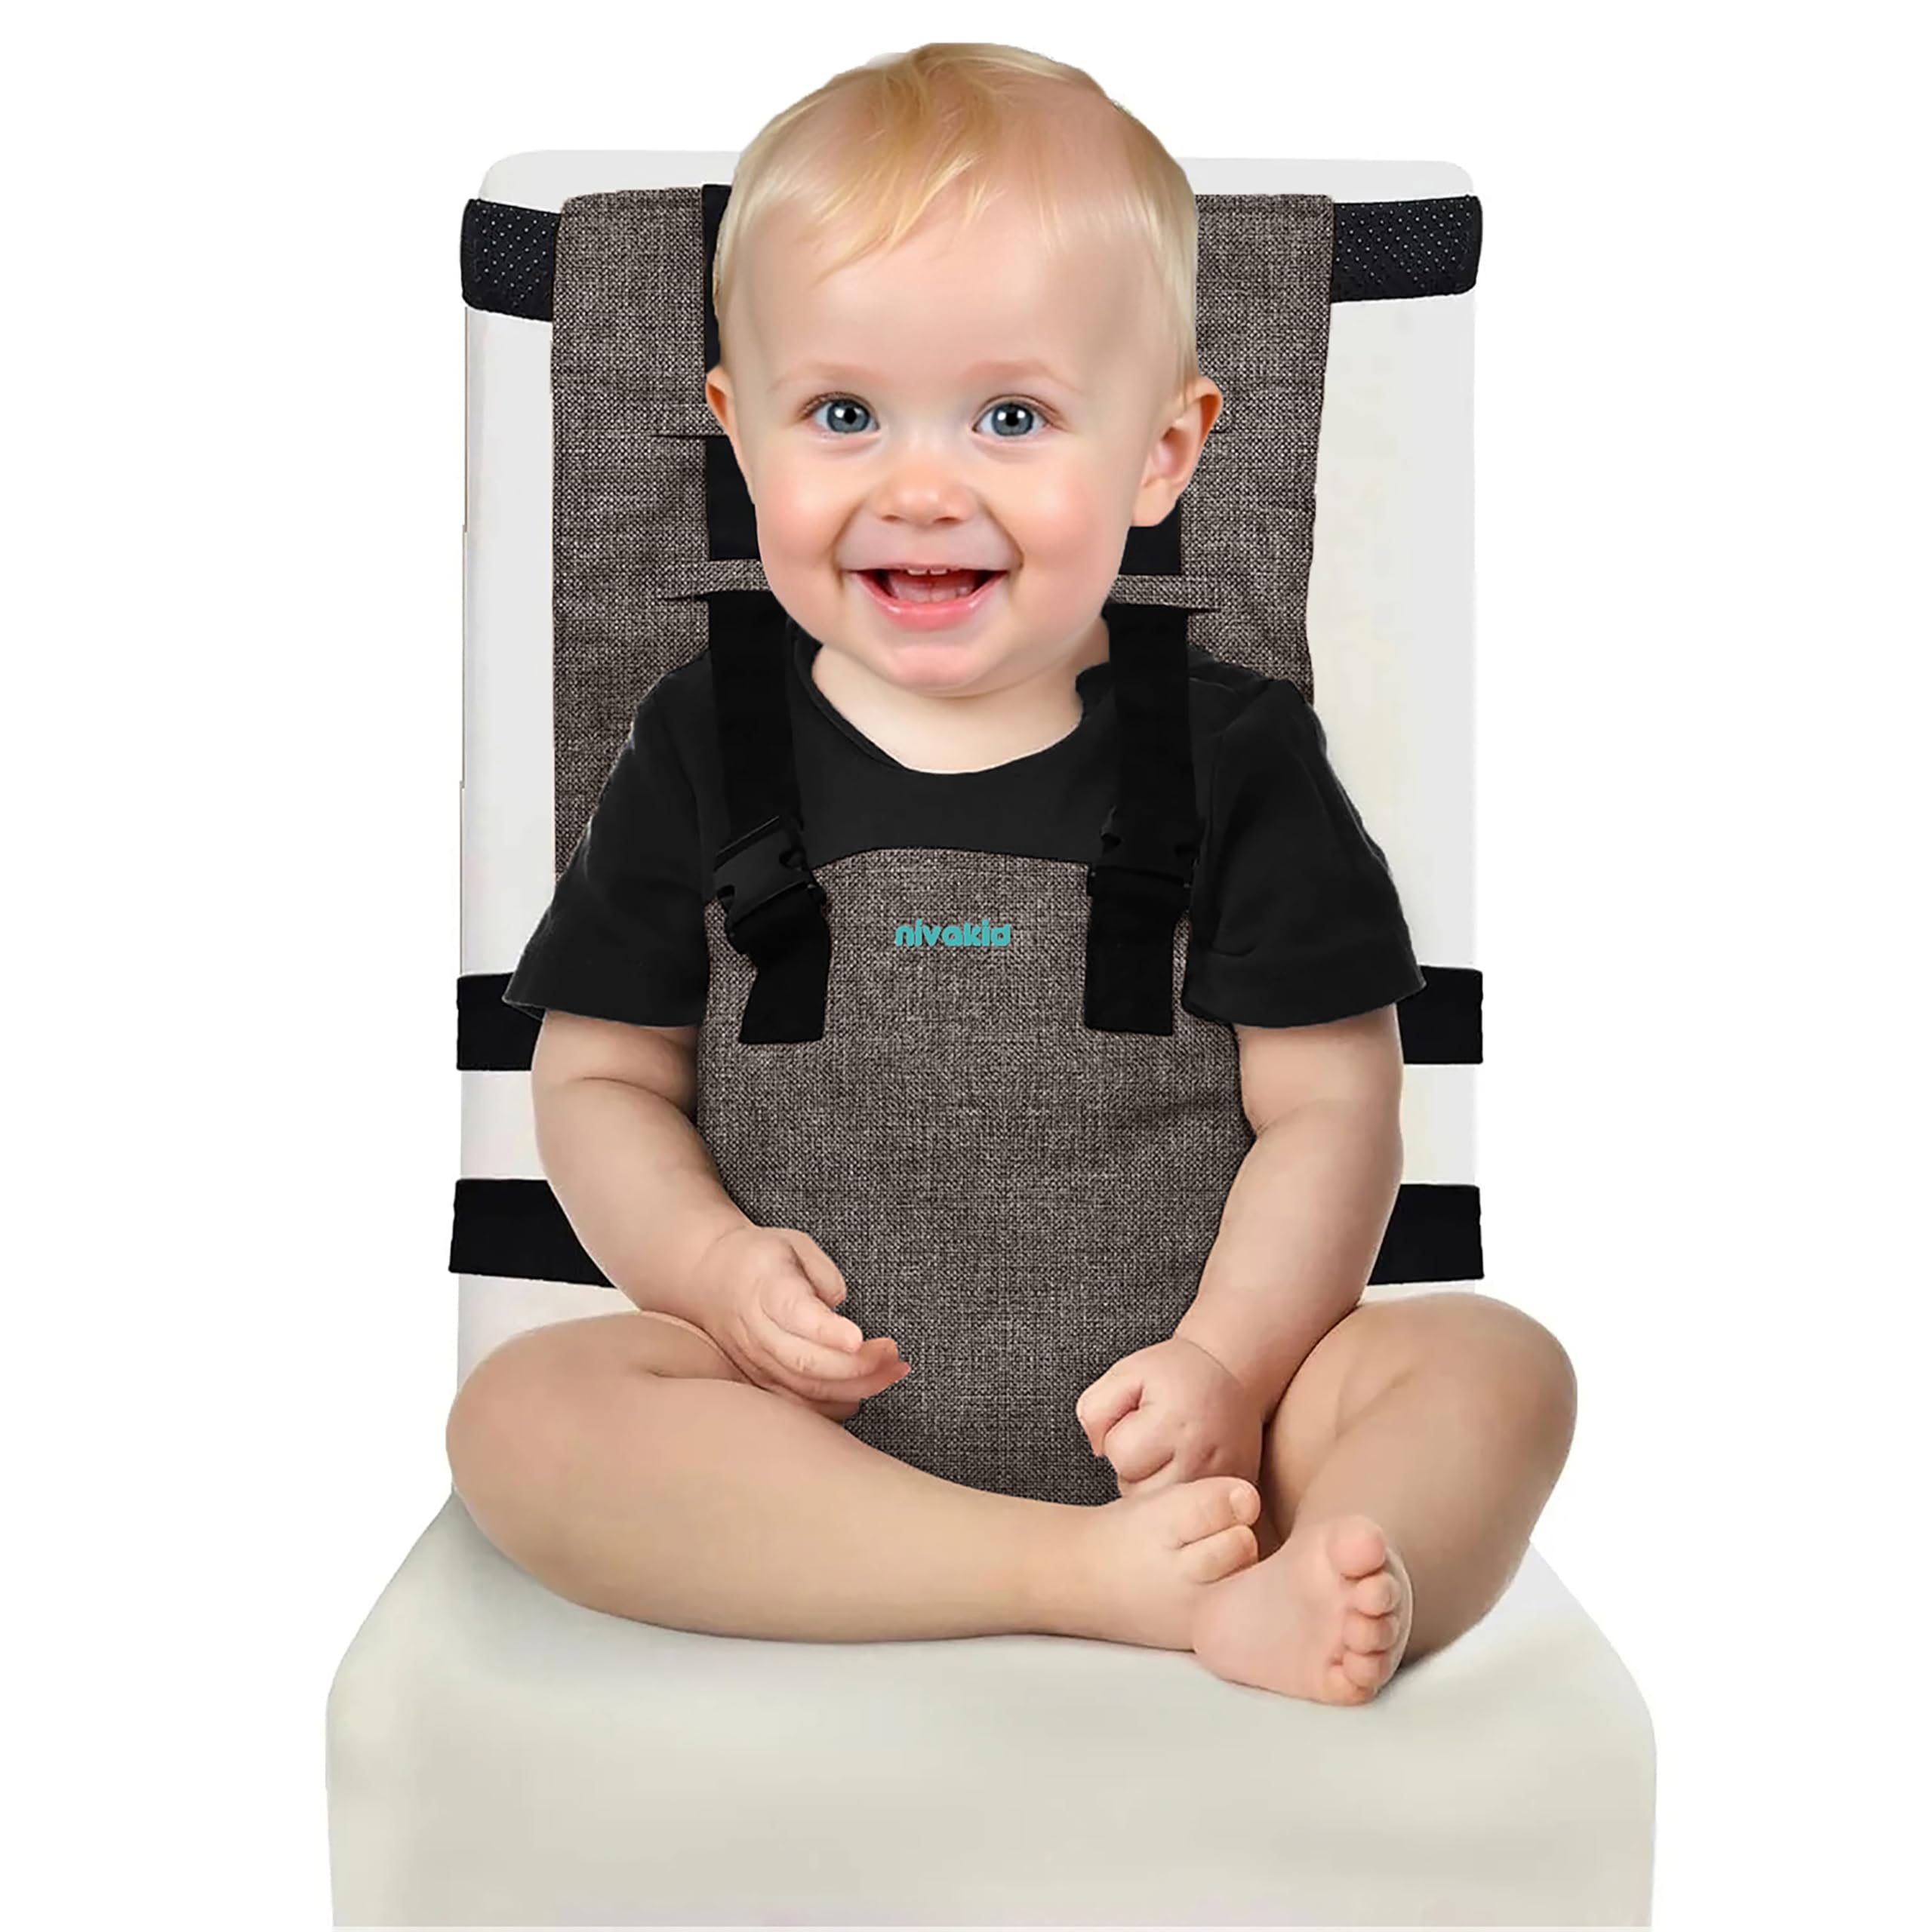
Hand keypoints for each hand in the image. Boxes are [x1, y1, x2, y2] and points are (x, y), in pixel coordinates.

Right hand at [691, 1224, 909, 1421]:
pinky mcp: (759, 1383)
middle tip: (893, 1354)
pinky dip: (833, 1405)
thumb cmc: (761, 1259)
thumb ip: (819, 1269)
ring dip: (855, 1388)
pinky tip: (863, 1391)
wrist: (709, 1280)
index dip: (828, 1331)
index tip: (859, 1338)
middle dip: (856, 1365)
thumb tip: (837, 1302)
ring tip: (893, 1371)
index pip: (796, 1314)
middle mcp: (757, 1332)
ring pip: (805, 1390)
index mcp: (766, 1288)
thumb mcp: (792, 1243)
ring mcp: (755, 1363)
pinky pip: (798, 1407)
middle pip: (805, 1361)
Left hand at [1075, 1336, 1267, 1497]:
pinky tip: (1187, 1467)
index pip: (1120, 1456)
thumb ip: (1096, 1408)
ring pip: (1163, 1508)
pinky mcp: (1238, 1491)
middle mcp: (1200, 1455)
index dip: (1119, 1437)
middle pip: (1138, 1489)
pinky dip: (1183, 1497)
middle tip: (1154, 1440)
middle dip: (1135, 1469)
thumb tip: (1097, 1450)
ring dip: (1157, 1485)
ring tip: (1170, 1454)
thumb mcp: (1127, 1373)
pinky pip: (1193, 1511)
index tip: (1139, 1420)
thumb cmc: (1177, 1373)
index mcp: (1173, 1421)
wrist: (1234, 1373)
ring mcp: (1222, 1479)